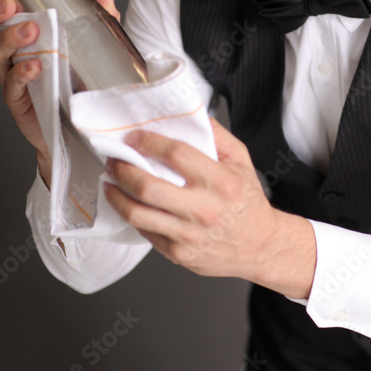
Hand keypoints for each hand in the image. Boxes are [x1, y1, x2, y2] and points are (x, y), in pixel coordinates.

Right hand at [0, 0, 119, 184]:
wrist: (75, 130)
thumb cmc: (75, 86)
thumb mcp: (89, 49)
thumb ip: (96, 23)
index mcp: (21, 37)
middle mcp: (10, 55)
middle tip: (9, 4)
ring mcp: (11, 78)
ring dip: (10, 37)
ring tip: (30, 30)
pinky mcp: (18, 101)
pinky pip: (13, 84)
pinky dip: (22, 72)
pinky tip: (35, 66)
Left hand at [104, 118, 316, 297]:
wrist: (260, 247)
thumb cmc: (248, 202)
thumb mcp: (242, 162)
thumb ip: (218, 136)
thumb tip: (191, 116)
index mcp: (220, 182)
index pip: (176, 155)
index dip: (149, 143)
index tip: (134, 137)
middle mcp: (204, 209)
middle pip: (148, 187)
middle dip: (123, 169)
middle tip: (114, 160)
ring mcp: (188, 235)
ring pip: (138, 213)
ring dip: (116, 195)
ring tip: (111, 182)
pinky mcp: (178, 253)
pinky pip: (145, 231)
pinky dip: (132, 214)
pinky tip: (128, 203)